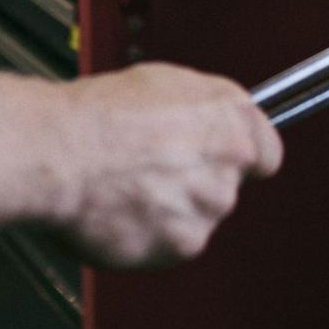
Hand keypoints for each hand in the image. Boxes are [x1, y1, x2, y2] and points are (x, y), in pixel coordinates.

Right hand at [49, 63, 281, 268]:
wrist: (62, 152)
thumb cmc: (101, 114)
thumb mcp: (165, 82)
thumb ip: (203, 110)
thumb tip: (208, 121)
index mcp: (233, 119)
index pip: (266, 154)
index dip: (240, 160)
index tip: (219, 163)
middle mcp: (230, 165)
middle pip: (224, 188)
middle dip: (193, 185)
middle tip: (152, 171)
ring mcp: (208, 208)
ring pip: (196, 218)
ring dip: (170, 212)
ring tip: (128, 189)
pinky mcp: (182, 244)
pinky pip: (169, 246)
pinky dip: (148, 237)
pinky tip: (121, 212)